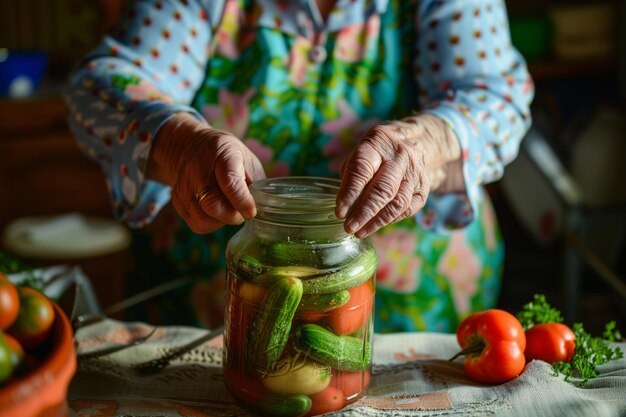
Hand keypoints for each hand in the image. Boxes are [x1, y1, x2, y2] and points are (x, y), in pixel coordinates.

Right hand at [147, 113, 265, 233]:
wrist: (190, 147)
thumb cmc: (227, 156)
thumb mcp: (246, 159)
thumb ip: (256, 182)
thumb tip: (267, 207)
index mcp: (221, 154)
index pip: (229, 182)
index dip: (242, 201)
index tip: (251, 213)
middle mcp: (198, 169)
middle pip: (212, 205)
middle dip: (233, 216)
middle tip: (242, 211)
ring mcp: (184, 186)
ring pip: (203, 219)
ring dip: (222, 221)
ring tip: (229, 210)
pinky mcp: (177, 200)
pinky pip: (197, 224)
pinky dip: (211, 224)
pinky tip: (217, 212)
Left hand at [336, 114, 461, 236]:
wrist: (420, 141)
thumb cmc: (380, 151)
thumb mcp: (362, 151)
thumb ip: (351, 174)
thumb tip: (345, 205)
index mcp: (378, 143)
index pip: (362, 170)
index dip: (349, 193)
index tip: (340, 212)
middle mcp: (400, 157)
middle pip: (382, 190)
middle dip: (363, 212)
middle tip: (349, 227)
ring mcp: (415, 173)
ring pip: (397, 203)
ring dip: (376, 221)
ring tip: (360, 231)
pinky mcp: (424, 189)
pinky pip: (407, 210)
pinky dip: (390, 221)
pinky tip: (375, 225)